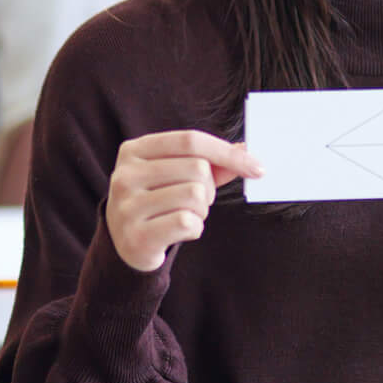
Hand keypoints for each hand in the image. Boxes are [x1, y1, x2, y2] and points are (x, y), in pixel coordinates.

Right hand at [105, 130, 262, 273]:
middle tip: (195, 201)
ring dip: (201, 210)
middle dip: (209, 188)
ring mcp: (127, 206)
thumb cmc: (158, 200)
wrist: (125, 242)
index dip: (227, 152)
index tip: (257, 167)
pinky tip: (179, 231)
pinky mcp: (136, 236)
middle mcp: (125, 175)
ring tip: (184, 215)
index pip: (190, 141)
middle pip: (197, 168)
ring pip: (195, 195)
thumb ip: (210, 162)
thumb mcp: (176, 174)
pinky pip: (188, 223)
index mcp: (134, 150)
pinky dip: (195, 228)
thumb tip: (244, 150)